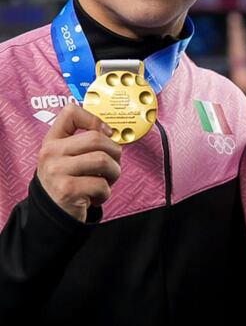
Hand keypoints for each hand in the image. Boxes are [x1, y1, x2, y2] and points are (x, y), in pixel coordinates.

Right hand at [36, 103, 122, 221]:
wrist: (53, 213)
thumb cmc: (69, 182)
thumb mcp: (68, 158)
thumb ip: (84, 143)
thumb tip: (111, 132)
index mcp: (52, 141)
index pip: (70, 112)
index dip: (94, 119)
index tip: (106, 133)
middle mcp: (50, 153)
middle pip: (96, 138)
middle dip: (115, 153)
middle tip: (112, 166)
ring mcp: (56, 171)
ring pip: (102, 160)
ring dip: (114, 173)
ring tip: (105, 182)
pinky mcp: (66, 189)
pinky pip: (101, 184)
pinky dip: (106, 193)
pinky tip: (95, 197)